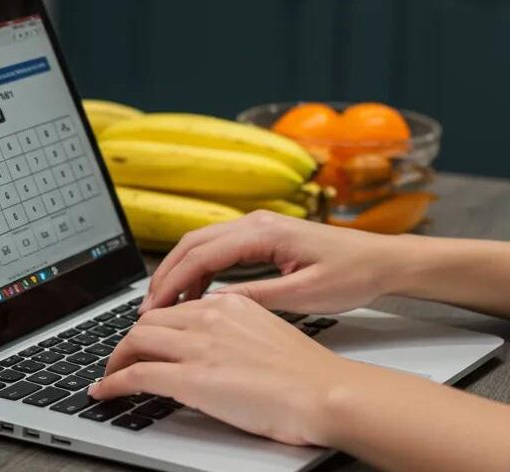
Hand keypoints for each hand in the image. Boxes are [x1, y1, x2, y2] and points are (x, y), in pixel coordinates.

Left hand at [90, 293, 354, 444]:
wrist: (327, 393)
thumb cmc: (310, 376)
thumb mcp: (269, 335)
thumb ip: (238, 333)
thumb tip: (219, 347)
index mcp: (230, 306)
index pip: (176, 308)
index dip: (154, 324)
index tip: (145, 337)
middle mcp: (210, 318)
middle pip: (149, 320)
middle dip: (129, 340)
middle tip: (120, 358)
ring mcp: (198, 346)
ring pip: (136, 341)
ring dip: (115, 359)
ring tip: (108, 375)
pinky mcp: (191, 378)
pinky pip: (136, 375)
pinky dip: (112, 383)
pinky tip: (104, 392)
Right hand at [140, 211, 417, 314]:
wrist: (383, 260)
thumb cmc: (353, 275)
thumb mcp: (306, 295)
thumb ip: (258, 298)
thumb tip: (214, 306)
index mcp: (263, 232)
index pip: (202, 255)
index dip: (174, 282)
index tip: (155, 307)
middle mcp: (255, 223)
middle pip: (192, 244)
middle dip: (165, 275)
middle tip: (148, 307)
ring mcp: (256, 227)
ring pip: (200, 244)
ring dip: (179, 272)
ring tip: (164, 304)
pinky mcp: (260, 237)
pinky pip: (217, 249)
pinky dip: (198, 270)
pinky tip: (194, 294)